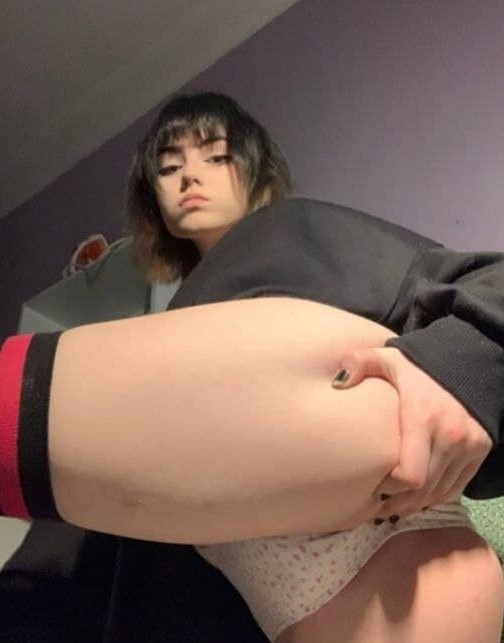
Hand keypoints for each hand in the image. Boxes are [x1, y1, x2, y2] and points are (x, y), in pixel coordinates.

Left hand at [332, 347, 491, 519]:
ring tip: (392, 505)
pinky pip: (457, 487)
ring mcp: (469, 445)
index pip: (410, 476)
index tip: (372, 485)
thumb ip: (360, 363)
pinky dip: (436, 496)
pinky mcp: (480, 450)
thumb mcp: (386, 358)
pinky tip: (416, 496)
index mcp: (425, 417)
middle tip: (377, 505)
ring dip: (415, 503)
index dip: (390, 488)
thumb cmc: (417, 366)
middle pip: (424, 491)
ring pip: (440, 493)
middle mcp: (451, 435)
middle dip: (398, 502)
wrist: (464, 362)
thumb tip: (337, 381)